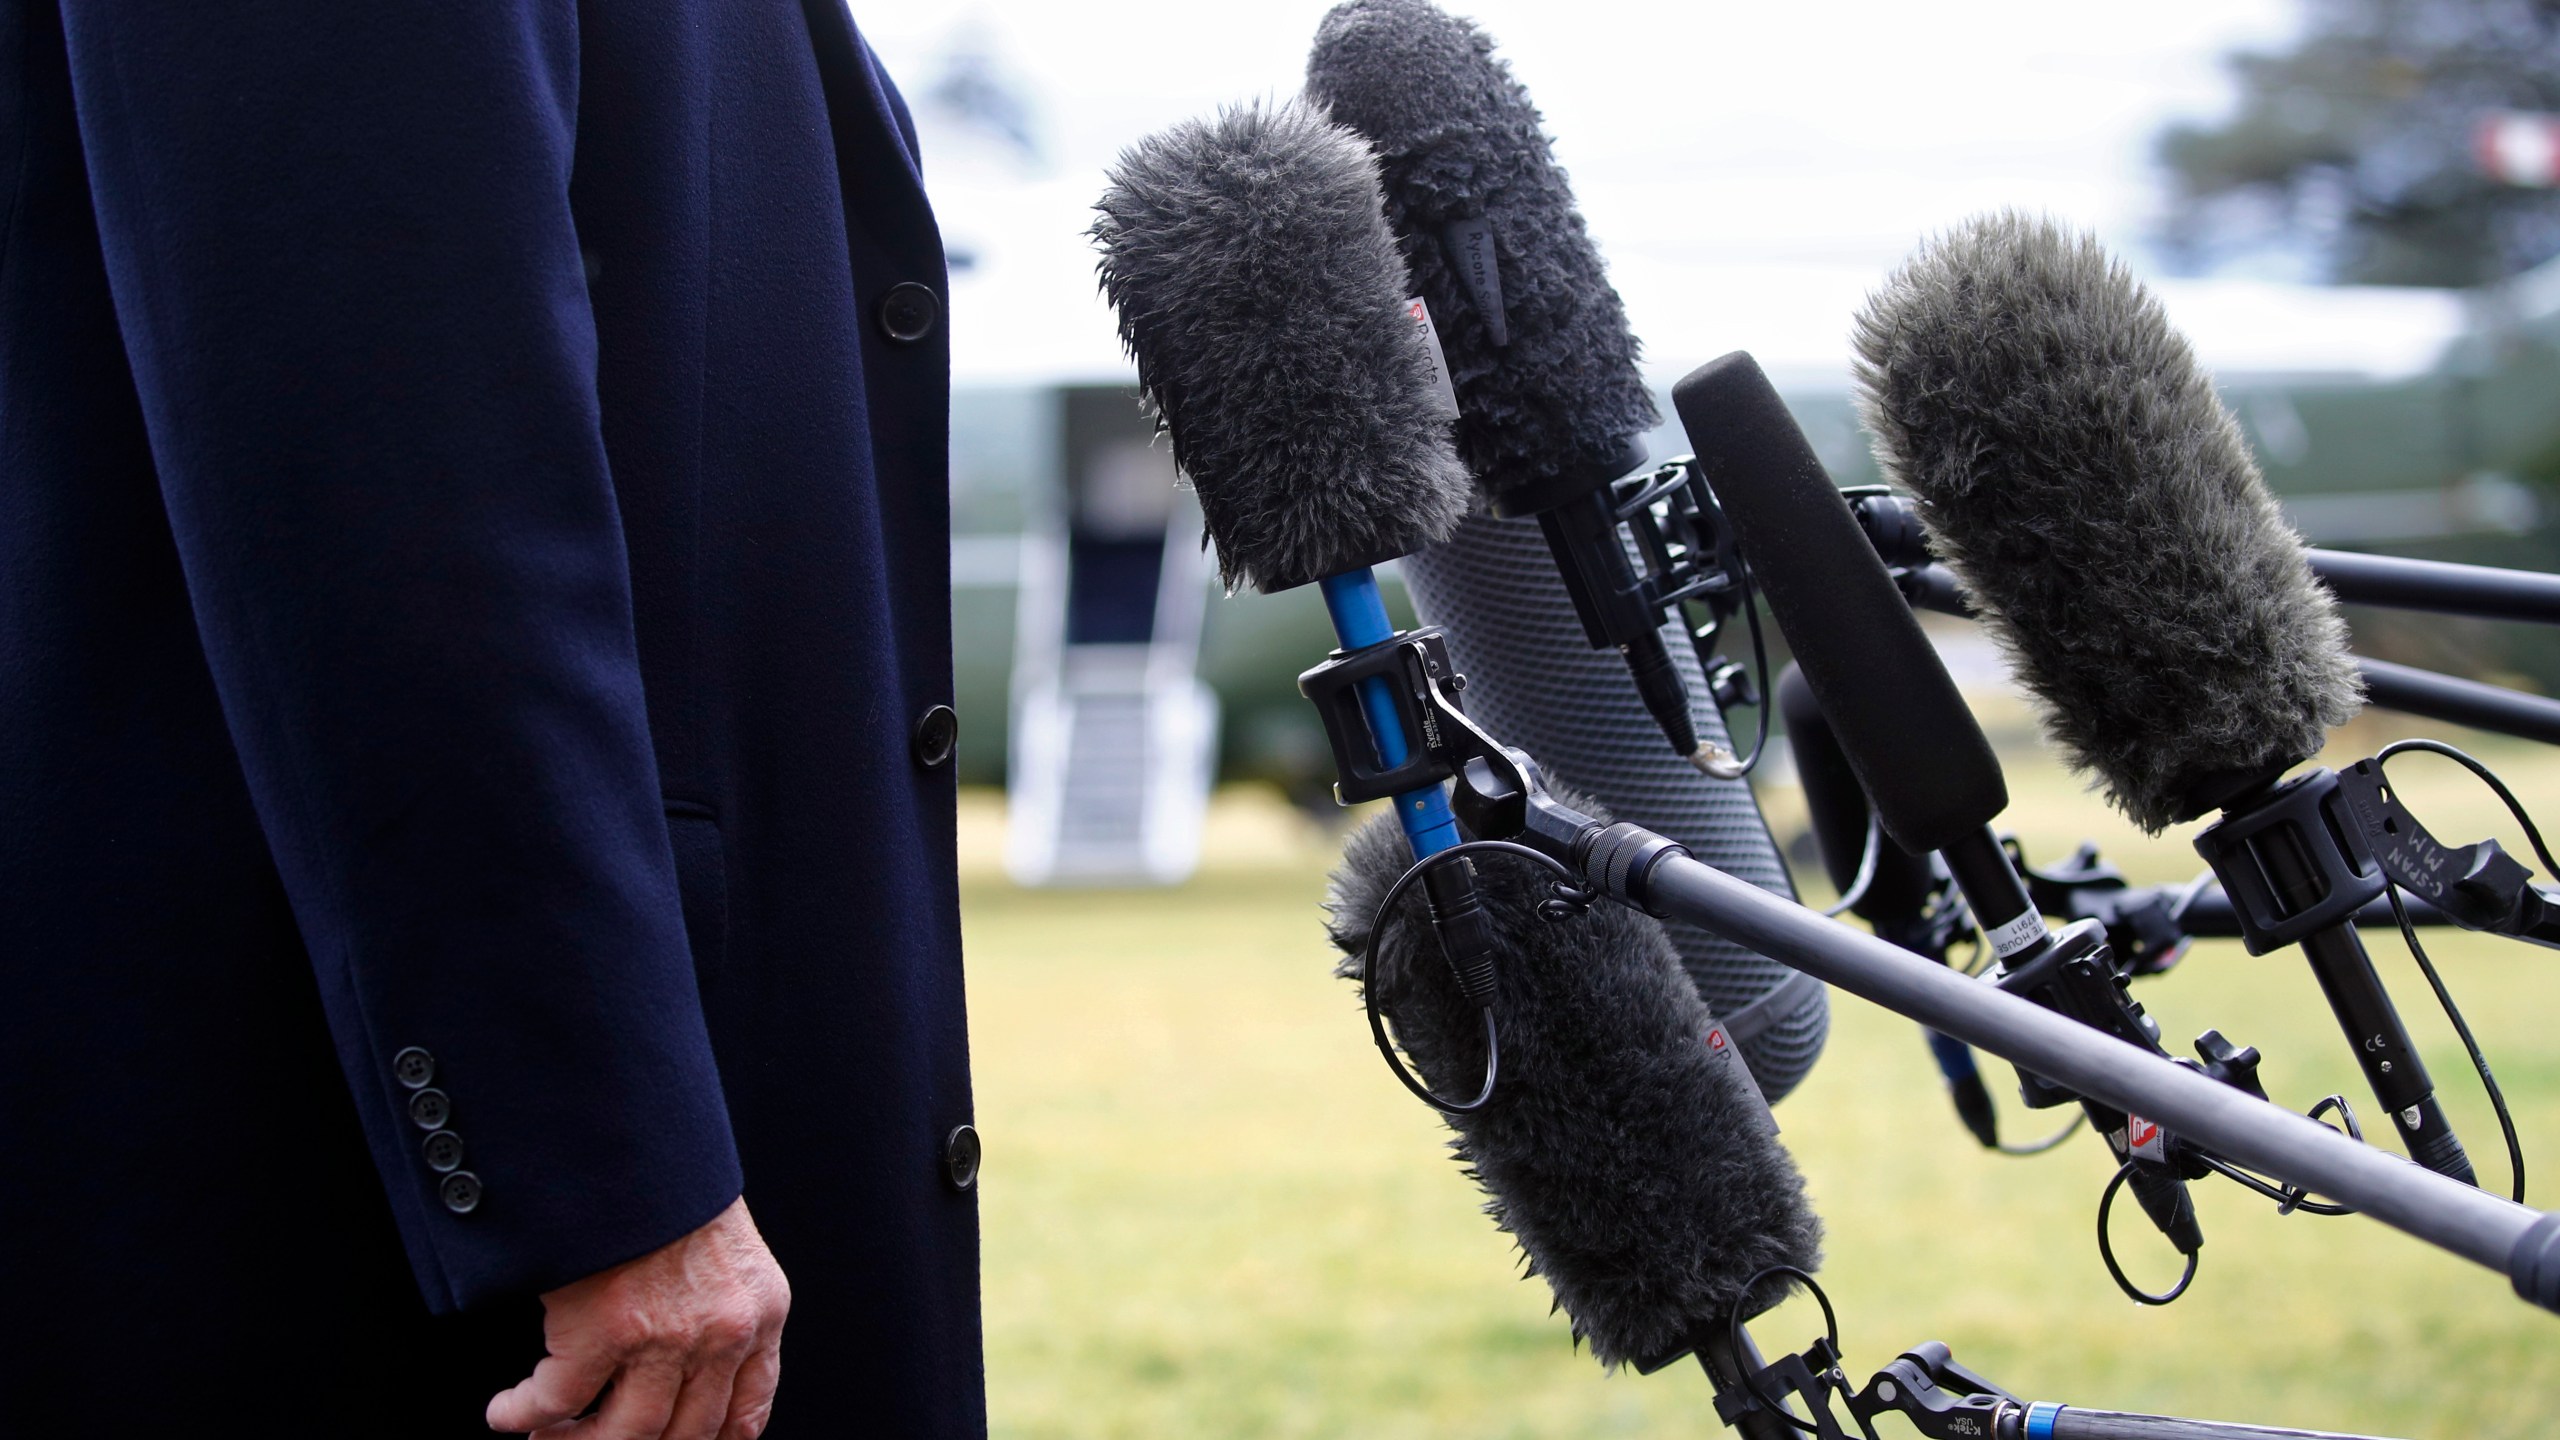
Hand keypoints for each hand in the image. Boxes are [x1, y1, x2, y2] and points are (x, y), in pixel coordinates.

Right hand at [487, 1196, 789, 1439]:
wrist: (633, 1135)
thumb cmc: (668, 1182)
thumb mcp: (726, 1249)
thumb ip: (721, 1306)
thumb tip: (686, 1368)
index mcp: (760, 1313)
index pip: (745, 1412)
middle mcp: (723, 1335)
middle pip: (683, 1436)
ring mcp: (666, 1338)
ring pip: (625, 1435)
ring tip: (546, 1437)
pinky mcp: (603, 1331)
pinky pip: (556, 1402)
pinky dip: (523, 1414)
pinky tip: (506, 1411)